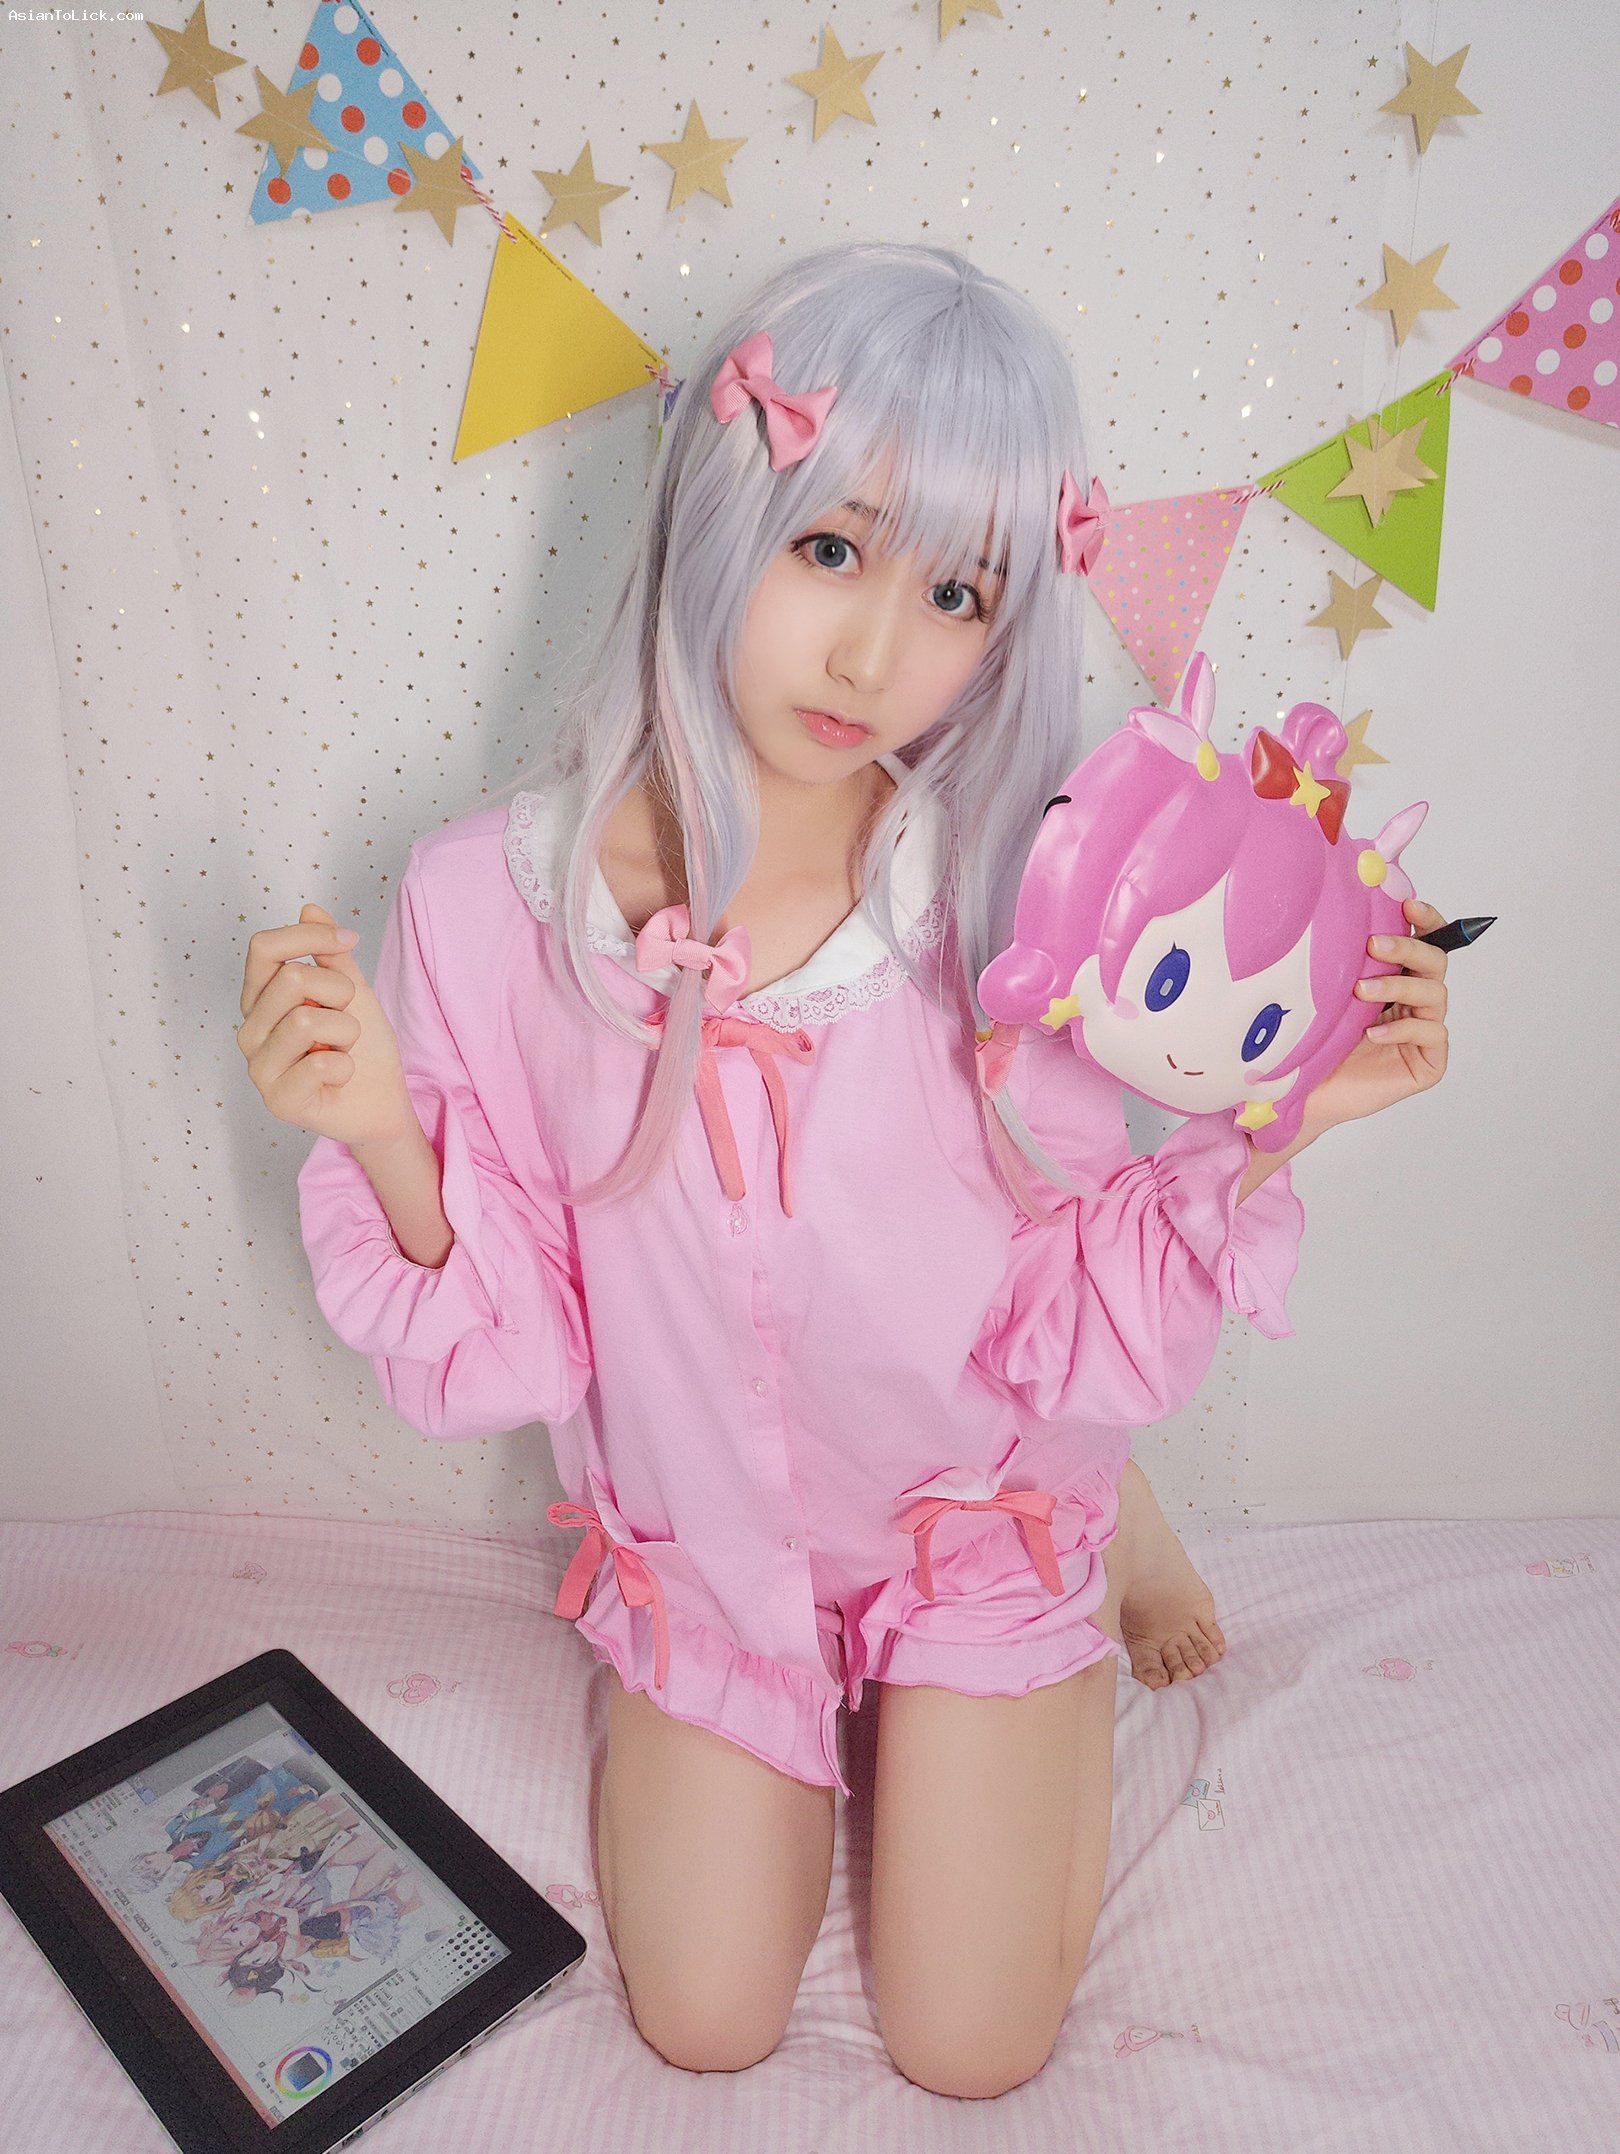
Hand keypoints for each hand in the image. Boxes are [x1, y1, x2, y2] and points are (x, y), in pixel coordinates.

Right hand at [236, 903, 415, 1149]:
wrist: (383, 1100)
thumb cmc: (363, 1047)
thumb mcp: (351, 990)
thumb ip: (330, 953)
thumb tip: (310, 909)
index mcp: (261, 999)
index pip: (263, 947)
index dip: (309, 936)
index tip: (348, 939)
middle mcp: (251, 1030)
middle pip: (290, 980)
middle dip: (339, 994)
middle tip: (347, 1020)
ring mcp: (259, 1067)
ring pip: (306, 1021)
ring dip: (345, 1032)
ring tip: (342, 1048)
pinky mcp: (278, 1100)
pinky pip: (321, 1063)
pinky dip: (346, 1066)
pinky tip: (340, 1076)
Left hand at [1301, 897, 1450, 1131]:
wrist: (1302, 1092)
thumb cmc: (1314, 1043)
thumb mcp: (1328, 995)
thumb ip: (1346, 962)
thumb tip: (1338, 912)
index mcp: (1398, 980)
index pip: (1425, 942)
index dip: (1426, 920)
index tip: (1408, 904)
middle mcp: (1415, 1003)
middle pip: (1435, 962)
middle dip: (1408, 948)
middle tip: (1374, 945)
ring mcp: (1425, 1033)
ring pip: (1434, 995)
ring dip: (1398, 986)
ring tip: (1362, 991)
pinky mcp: (1429, 1063)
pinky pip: (1431, 1035)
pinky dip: (1403, 1029)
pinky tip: (1373, 1034)